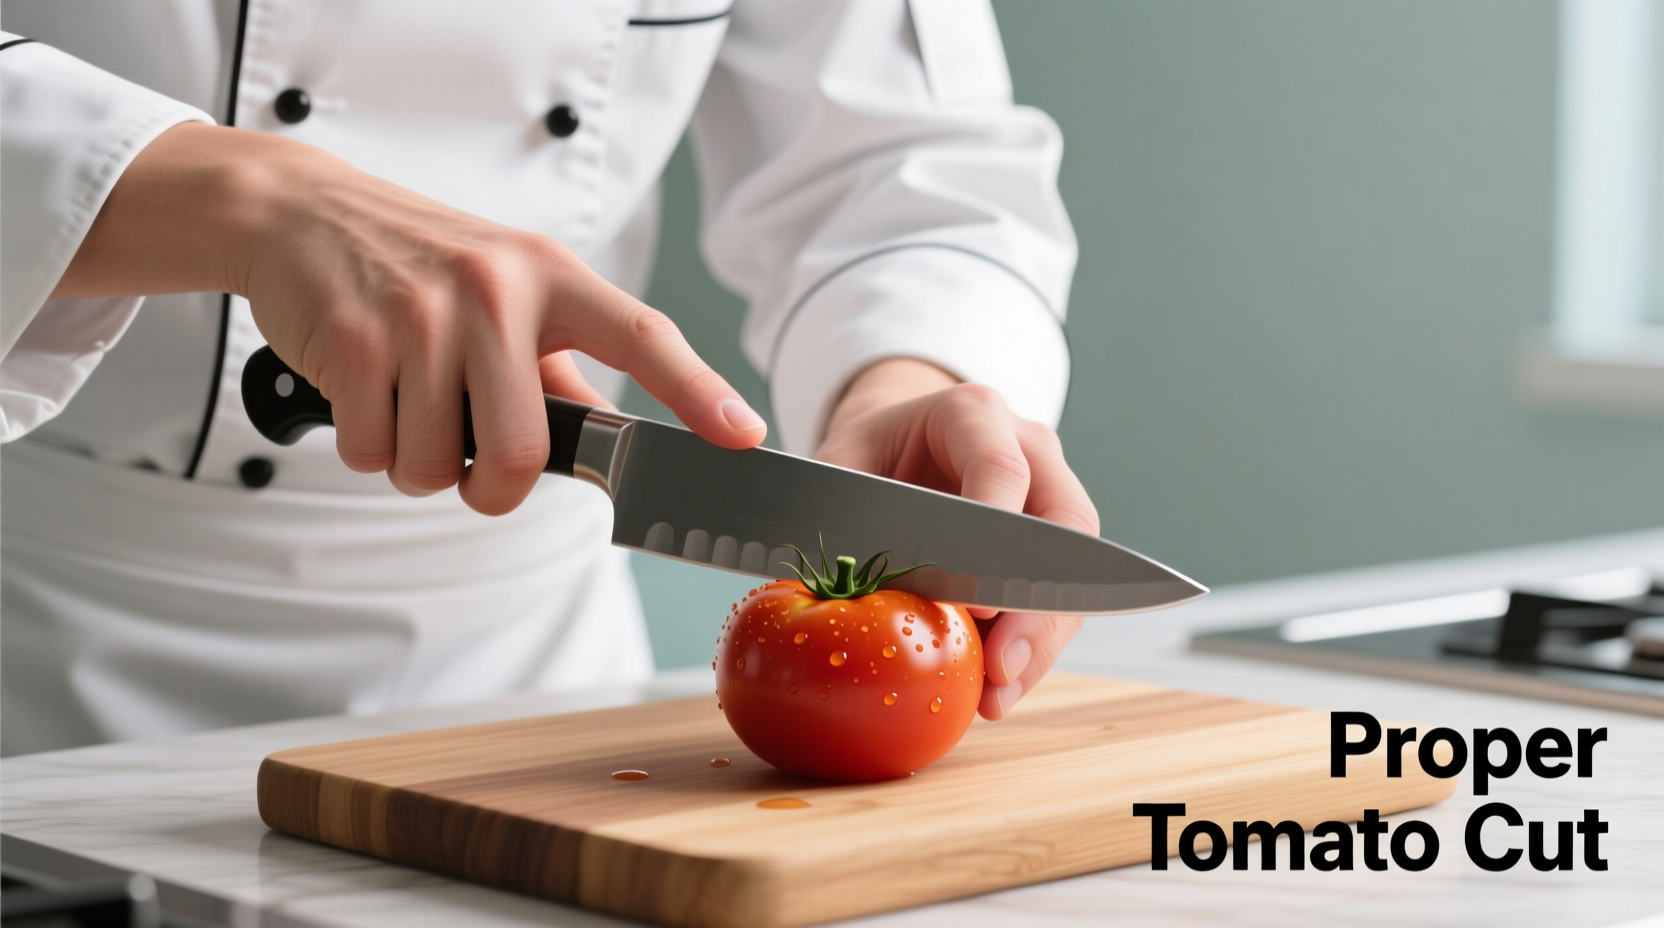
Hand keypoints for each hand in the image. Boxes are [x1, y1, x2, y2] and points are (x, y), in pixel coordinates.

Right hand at [53, 123, 766, 512]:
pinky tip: (366, 395)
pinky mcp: (352, 342)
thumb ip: (558, 365)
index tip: (742, 435)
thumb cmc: (419, 260)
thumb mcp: (506, 289)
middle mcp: (494, 291)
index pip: (643, 336)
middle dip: (493, 490)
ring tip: (410, 407)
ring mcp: (421, 316)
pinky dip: (368, 448)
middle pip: (520, 455)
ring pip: (436, 467)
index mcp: (550, 277)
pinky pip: (373, 453)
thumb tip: (609, 439)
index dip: (697, 392)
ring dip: (420, 467)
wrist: (303, 211)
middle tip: (474, 465)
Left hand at [813, 359, 1099, 720]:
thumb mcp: (839, 466)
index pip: (1001, 468)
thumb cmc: (866, 456)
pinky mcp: (1051, 548)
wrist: (895, 447)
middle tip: (1001, 664)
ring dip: (1039, 641)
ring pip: (1073, 572)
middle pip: (1064, 525)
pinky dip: (1031, 649)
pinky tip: (998, 690)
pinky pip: (1058, 600)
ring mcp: (1049, 495)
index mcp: (973, 414)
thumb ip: (836, 513)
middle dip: (1036, 605)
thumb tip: (832, 588)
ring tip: (997, 696)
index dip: (994, 537)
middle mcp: (1027, 447)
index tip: (973, 602)